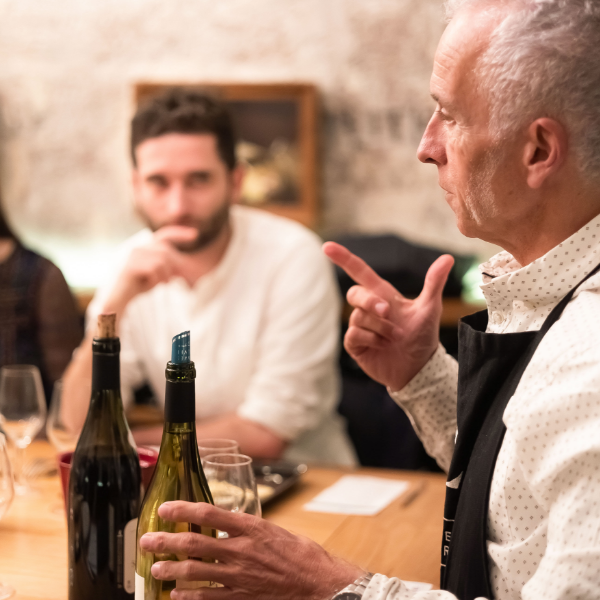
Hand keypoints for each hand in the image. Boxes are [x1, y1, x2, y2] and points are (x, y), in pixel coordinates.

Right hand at [101, 226, 197, 313]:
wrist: (117, 299)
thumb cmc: (137, 286)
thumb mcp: (157, 275)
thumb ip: (169, 268)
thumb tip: (187, 268)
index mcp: (144, 247)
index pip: (164, 235)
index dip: (179, 233)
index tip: (195, 234)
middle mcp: (137, 247)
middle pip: (166, 251)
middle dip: (175, 267)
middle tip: (173, 282)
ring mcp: (132, 255)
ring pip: (162, 260)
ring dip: (164, 275)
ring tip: (157, 284)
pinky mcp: (130, 265)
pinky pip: (154, 268)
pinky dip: (156, 279)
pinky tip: (148, 285)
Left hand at [140, 501, 363, 599]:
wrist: (317, 582)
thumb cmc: (300, 554)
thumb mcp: (273, 530)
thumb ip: (247, 528)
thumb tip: (227, 524)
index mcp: (250, 527)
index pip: (209, 513)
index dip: (184, 509)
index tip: (165, 508)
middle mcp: (240, 550)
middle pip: (195, 542)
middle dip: (166, 540)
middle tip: (146, 539)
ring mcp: (238, 576)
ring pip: (195, 571)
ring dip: (171, 569)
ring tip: (154, 568)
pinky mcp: (240, 596)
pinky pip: (208, 598)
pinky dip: (188, 597)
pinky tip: (175, 596)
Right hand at [323, 242, 453, 390]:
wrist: (419, 368)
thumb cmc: (422, 336)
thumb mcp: (430, 308)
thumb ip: (434, 282)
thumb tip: (448, 257)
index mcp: (382, 294)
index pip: (359, 271)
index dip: (343, 258)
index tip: (327, 247)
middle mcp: (368, 308)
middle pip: (354, 293)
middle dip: (369, 302)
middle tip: (388, 313)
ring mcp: (360, 326)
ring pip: (359, 317)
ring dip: (380, 327)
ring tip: (397, 337)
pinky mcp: (355, 344)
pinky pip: (354, 334)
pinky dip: (372, 339)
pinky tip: (383, 345)